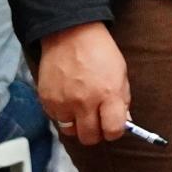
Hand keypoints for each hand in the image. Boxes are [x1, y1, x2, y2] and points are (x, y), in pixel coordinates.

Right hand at [37, 23, 130, 146]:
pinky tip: (68, 100)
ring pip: (70, 132)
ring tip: (81, 110)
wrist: (71, 35)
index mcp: (108, 94)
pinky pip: (56, 119)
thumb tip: (123, 121)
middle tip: (97, 122)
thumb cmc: (99, 51)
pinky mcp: (47, 101)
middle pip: (89, 137)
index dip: (114, 132)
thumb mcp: (121, 73)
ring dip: (77, 125)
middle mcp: (84, 102)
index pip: (113, 130)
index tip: (113, 127)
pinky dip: (63, 115)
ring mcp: (63, 103)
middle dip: (96, 133)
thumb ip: (122, 100)